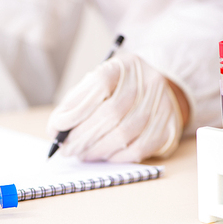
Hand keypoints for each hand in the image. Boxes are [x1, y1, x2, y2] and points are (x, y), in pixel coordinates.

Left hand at [48, 53, 183, 162]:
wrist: (154, 90)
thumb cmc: (114, 90)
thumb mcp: (94, 85)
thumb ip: (75, 103)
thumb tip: (55, 129)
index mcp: (123, 67)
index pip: (99, 85)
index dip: (75, 109)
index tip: (57, 127)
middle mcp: (146, 82)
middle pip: (110, 114)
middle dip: (82, 137)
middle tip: (67, 149)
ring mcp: (160, 104)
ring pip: (124, 134)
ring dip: (96, 150)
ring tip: (82, 154)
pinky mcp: (167, 126)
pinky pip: (139, 148)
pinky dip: (116, 156)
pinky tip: (104, 155)